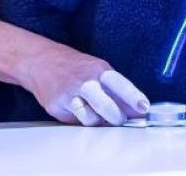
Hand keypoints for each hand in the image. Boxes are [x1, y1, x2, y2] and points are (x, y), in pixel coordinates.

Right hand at [20, 41, 149, 125]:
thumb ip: (114, 89)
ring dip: (100, 122)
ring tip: (100, 116)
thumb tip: (134, 109)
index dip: (133, 97)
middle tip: (121, 120)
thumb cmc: (75, 67)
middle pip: (106, 106)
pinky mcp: (57, 106)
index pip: (120, 84)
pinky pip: (76, 121)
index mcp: (99, 70)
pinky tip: (83, 114)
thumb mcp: (97, 70)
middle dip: (117, 117)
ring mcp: (70, 94)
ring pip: (91, 118)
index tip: (144, 108)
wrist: (41, 62)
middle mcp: (85, 81)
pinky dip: (83, 122)